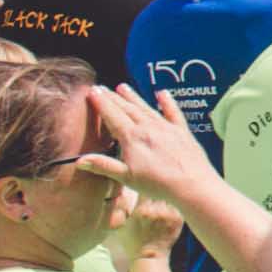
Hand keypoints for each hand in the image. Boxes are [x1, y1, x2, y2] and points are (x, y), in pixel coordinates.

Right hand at [79, 82, 235, 228]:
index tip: (92, 91)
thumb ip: (103, 166)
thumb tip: (79, 160)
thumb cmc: (158, 184)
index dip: (101, 103)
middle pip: (127, 109)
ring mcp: (167, 128)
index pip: (113, 116)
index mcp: (133, 137)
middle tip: (102, 87)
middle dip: (113, 98)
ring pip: (146, 108)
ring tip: (123, 87)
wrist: (192, 185)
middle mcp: (149, 128)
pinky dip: (167, 102)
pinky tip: (162, 93)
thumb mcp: (126, 178)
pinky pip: (173, 113)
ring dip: (134, 97)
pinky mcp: (182, 132)